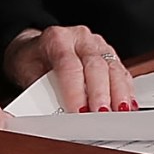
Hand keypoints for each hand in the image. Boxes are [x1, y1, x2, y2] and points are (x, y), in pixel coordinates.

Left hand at [3, 25, 132, 112]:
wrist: (35, 47)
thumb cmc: (31, 59)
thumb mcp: (25, 72)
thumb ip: (40, 90)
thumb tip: (53, 113)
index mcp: (57, 39)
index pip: (69, 65)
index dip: (75, 90)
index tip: (79, 111)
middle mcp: (80, 38)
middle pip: (96, 65)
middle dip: (100, 93)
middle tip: (101, 115)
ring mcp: (97, 44)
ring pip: (114, 68)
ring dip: (118, 93)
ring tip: (119, 113)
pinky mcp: (109, 54)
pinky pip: (122, 71)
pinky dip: (126, 90)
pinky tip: (128, 105)